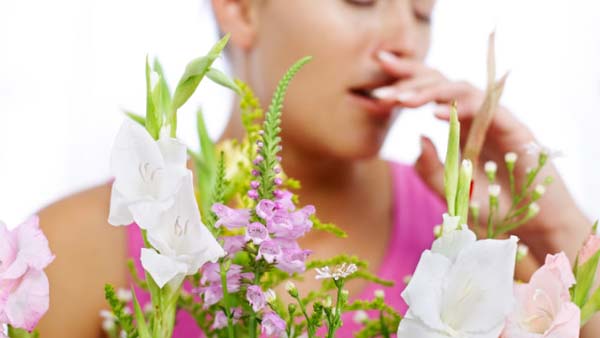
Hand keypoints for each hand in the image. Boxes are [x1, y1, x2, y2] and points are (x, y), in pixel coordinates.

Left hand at [374, 51, 590, 262]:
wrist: (535, 226)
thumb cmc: (494, 209)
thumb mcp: (451, 193)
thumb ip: (430, 169)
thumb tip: (418, 136)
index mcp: (458, 127)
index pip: (429, 94)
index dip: (404, 85)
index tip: (375, 90)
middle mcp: (474, 118)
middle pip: (442, 82)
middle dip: (411, 77)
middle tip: (382, 81)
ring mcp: (494, 121)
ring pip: (460, 89)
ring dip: (430, 91)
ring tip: (404, 101)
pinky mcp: (514, 128)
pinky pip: (487, 108)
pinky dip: (461, 107)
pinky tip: (434, 115)